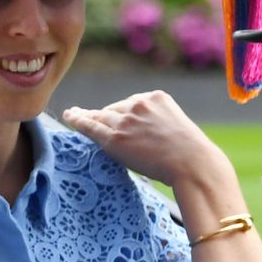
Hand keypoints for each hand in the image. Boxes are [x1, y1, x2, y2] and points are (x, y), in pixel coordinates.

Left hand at [61, 90, 227, 186]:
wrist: (192, 163)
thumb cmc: (190, 153)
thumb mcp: (176, 126)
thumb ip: (156, 122)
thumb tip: (141, 134)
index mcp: (157, 97)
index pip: (131, 103)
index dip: (121, 112)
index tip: (114, 115)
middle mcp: (138, 104)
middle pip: (114, 109)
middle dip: (106, 116)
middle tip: (91, 117)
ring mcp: (125, 120)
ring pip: (101, 117)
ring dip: (88, 117)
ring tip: (73, 115)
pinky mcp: (115, 138)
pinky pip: (91, 127)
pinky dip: (78, 121)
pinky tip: (69, 116)